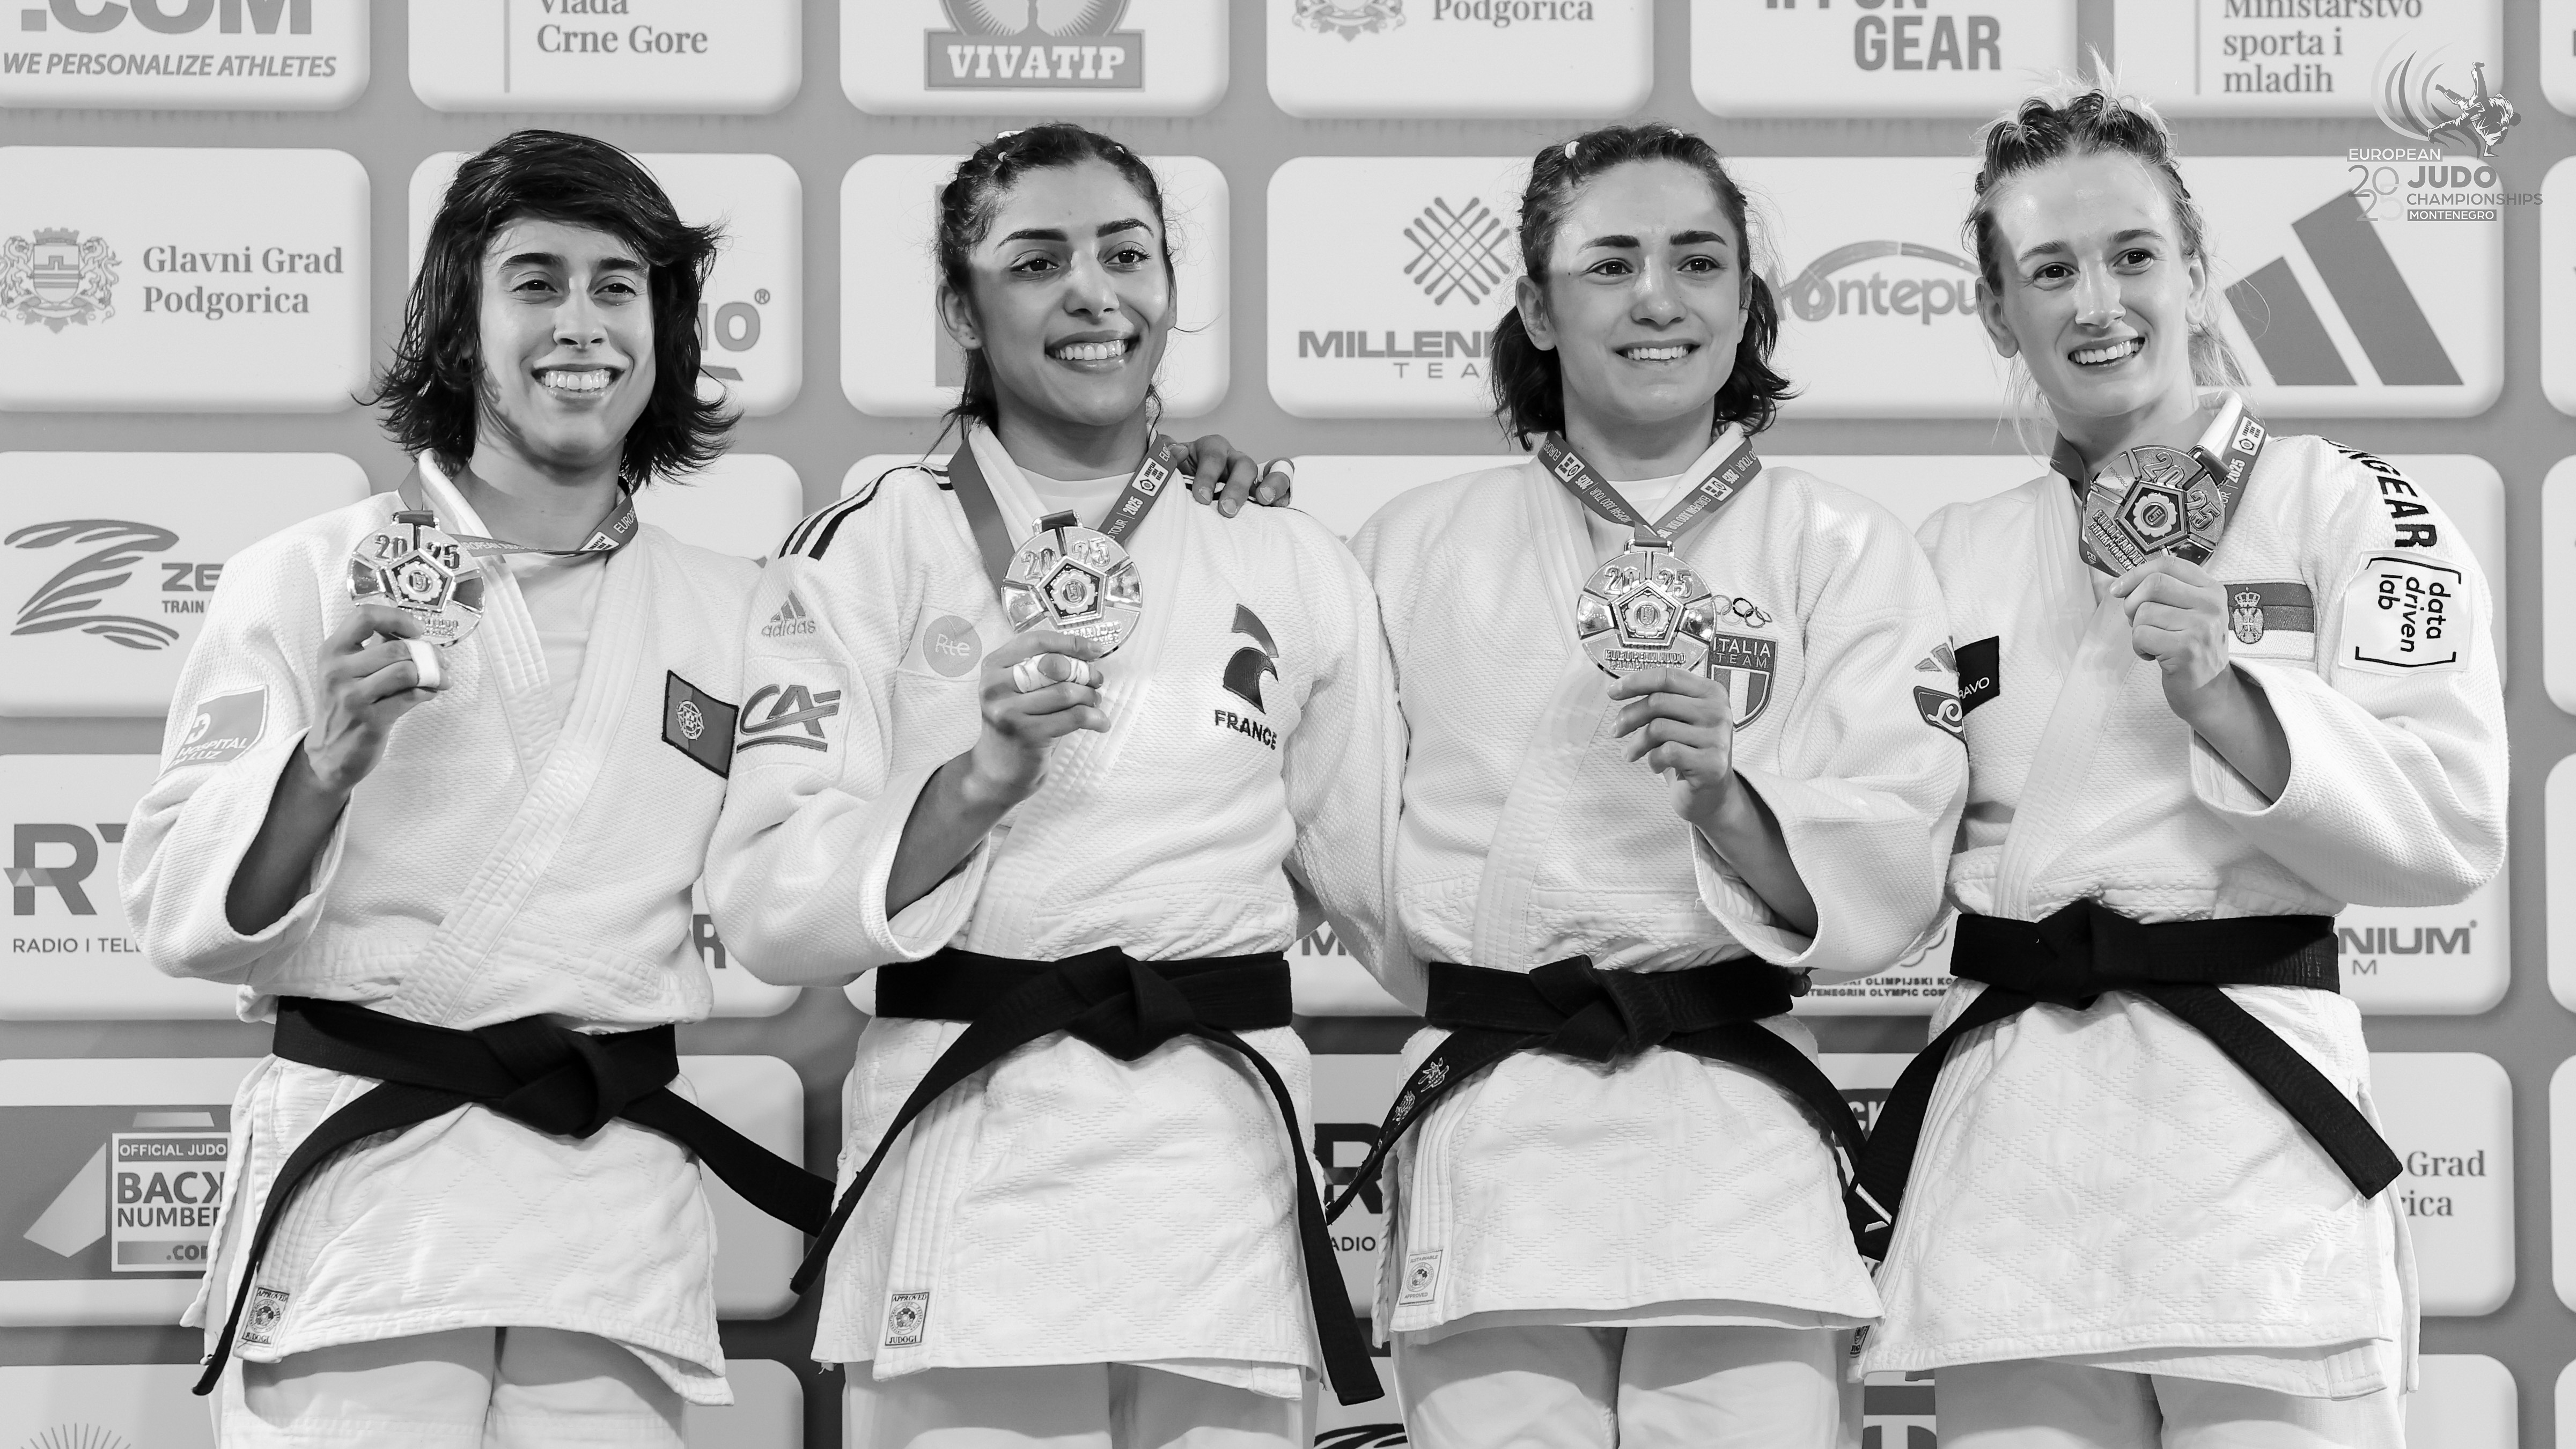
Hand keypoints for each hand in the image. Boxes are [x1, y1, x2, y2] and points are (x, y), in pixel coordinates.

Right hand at [302, 604, 437, 795]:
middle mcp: (337, 671)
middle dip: (428, 652)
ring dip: (434, 673)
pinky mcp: (370, 720)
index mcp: (332, 651)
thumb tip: (413, 631)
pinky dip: (429, 692)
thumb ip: (375, 648)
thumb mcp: (348, 670)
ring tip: (442, 678)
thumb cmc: (346, 704)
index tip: (416, 630)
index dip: (398, 618)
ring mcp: (352, 696)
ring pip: (406, 671)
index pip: (365, 617)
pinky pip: (411, 697)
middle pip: (396, 648)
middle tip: (441, 660)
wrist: (330, 751)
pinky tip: (430, 693)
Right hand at [961, 630, 1109, 810]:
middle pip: (1055, 665)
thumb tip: (1089, 651)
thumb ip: (1042, 667)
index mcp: (993, 666)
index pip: (1037, 642)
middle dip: (1084, 672)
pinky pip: (1073, 717)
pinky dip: (1095, 718)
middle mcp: (995, 686)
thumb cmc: (1018, 722)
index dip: (1071, 643)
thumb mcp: (1019, 689)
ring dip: (1090, 696)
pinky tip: (1101, 723)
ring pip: (1066, 692)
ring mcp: (1009, 711)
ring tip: (1095, 703)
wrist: (999, 768)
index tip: (1095, 649)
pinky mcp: (1027, 734)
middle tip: (1097, 682)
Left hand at [1179, 434, 1293, 516]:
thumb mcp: (1170, 466)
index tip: (1200, 498)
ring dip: (1271, 484)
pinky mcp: (1265, 490)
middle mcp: (1234, 459)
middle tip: (1227, 510)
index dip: (1207, 476)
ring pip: (1271, 471)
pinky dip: (1284, 493)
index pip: (1213, 456)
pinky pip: (1283, 486)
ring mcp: (1252, 475)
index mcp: (1211, 449)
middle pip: (1244, 464)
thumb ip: (1167, 455)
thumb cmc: (1180, 478)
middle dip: (1237, 487)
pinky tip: (1280, 506)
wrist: (1187, 492)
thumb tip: (1176, 451)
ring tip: (1264, 501)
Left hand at [1608, 666, 1742, 831]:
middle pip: (1658, 701)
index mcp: (1711, 692)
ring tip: (1632, 753)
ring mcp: (1717, 738)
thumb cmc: (1688, 752)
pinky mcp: (1711, 763)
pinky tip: (1657, 766)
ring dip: (1637, 743)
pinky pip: (1667, 752)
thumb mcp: (1678, 720)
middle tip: (1616, 731)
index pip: (1668, 677)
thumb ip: (1659, 701)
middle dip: (1629, 717)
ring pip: (1659, 728)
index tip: (1612, 692)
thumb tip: (1618, 690)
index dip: (1635, 682)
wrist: (1710, 793)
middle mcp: (1718, 711)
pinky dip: (1653, 760)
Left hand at [2109, 555, 2236, 720]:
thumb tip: (2121, 582)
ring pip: (2144, 612)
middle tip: (2136, 621)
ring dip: (2137, 630)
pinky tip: (2154, 655)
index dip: (2136, 573)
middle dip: (2132, 602)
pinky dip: (2139, 647)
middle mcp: (2212, 604)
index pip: (2168, 564)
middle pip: (2154, 584)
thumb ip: (2166, 592)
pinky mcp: (2187, 649)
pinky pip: (2141, 635)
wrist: (2209, 690)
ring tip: (2154, 643)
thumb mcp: (2189, 613)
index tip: (2118, 588)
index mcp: (2212, 589)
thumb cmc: (2191, 648)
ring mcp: (2202, 626)